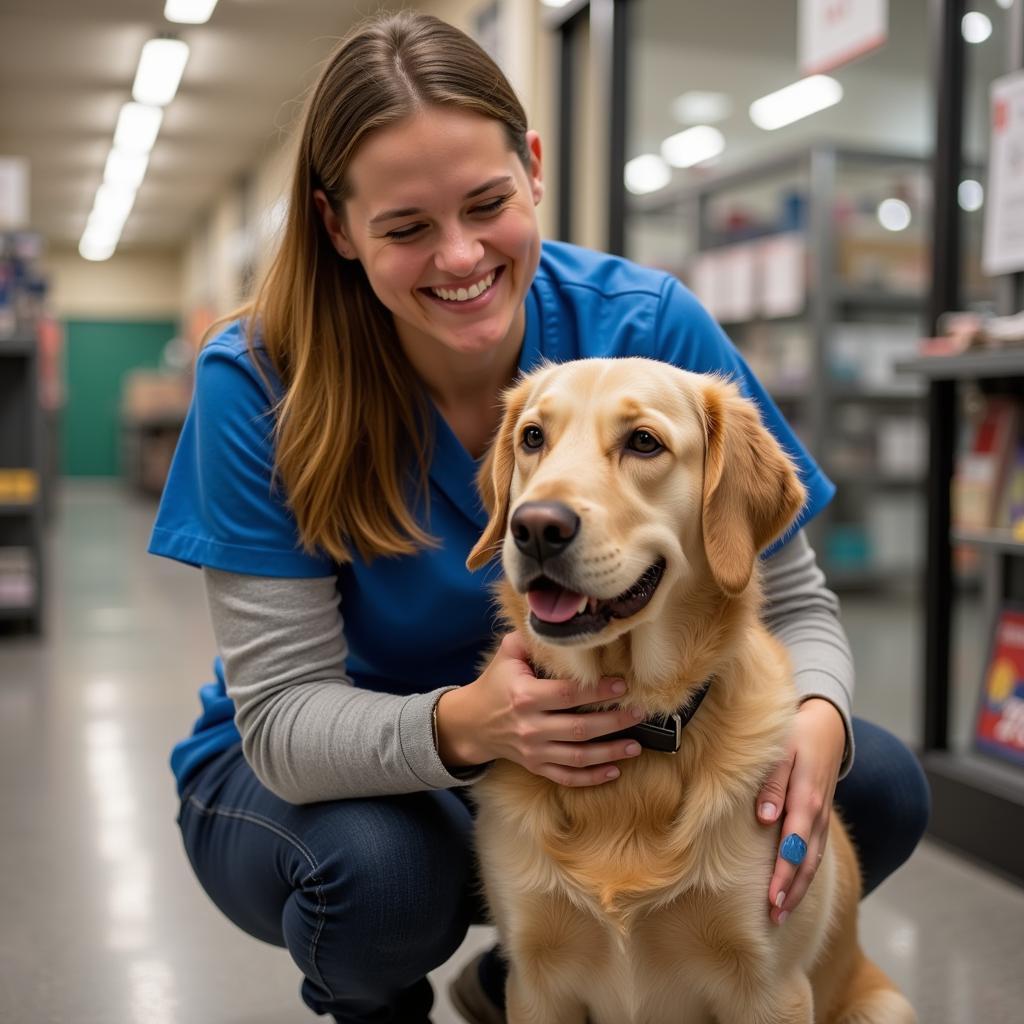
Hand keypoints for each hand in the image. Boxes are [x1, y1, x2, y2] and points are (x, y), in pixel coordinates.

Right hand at [435, 631, 644, 785]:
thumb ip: (529, 639)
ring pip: (578, 757)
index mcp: (525, 697)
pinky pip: (566, 777)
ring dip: (610, 753)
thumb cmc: (495, 684)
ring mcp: (534, 751)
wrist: (471, 723)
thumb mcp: (506, 656)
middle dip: (614, 722)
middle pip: (580, 728)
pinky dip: (591, 778)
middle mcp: (530, 727)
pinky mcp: (536, 766)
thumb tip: (557, 624)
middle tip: (639, 714)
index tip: (622, 686)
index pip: (568, 694)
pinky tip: (613, 770)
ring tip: (636, 746)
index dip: (597, 691)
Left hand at [755, 698, 845, 923]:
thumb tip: (764, 820)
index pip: (794, 846)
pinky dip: (806, 873)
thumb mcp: (781, 752)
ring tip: (781, 913)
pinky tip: (795, 889)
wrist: (827, 727)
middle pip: (806, 861)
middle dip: (792, 891)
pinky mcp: (820, 817)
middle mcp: (817, 813)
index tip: (772, 899)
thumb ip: (772, 785)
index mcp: (807, 799)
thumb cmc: (796, 735)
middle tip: (774, 917)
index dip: (784, 874)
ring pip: (813, 861)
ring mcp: (822, 817)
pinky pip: (815, 852)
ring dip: (798, 888)